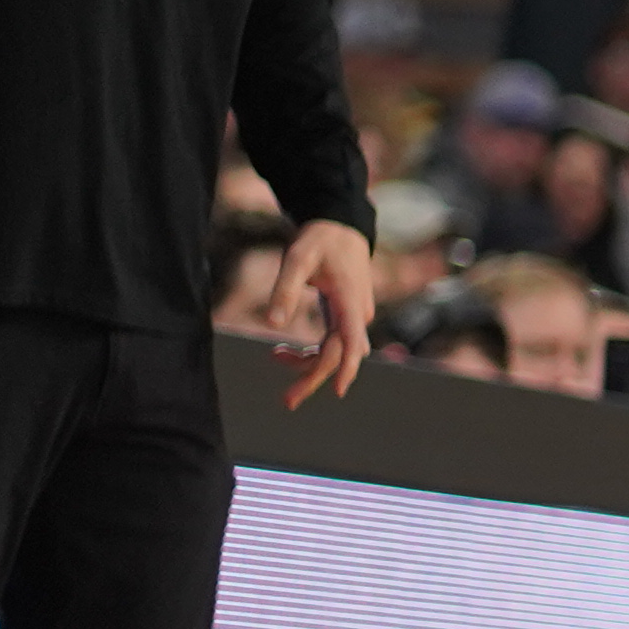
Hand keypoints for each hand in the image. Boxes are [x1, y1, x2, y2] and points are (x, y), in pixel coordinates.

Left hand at [271, 218, 377, 406]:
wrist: (342, 227)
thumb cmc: (319, 241)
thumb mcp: (296, 258)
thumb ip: (284, 291)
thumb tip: (272, 326)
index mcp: (348, 300)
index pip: (351, 342)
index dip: (345, 368)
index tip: (338, 391)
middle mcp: (356, 313)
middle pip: (339, 355)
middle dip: (313, 378)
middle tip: (287, 402)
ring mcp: (353, 316)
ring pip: (335, 351)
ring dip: (308, 364)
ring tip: (274, 357)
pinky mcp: (345, 316)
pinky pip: (332, 343)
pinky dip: (311, 352)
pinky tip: (286, 350)